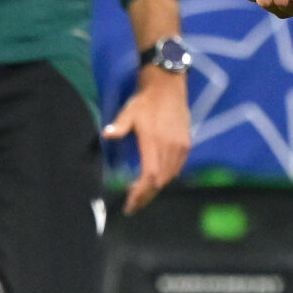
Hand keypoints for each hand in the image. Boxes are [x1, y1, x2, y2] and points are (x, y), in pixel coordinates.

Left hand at [104, 67, 191, 213]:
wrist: (168, 87)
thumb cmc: (146, 100)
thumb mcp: (129, 111)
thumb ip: (119, 126)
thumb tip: (106, 135)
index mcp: (154, 141)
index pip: (149, 175)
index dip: (140, 193)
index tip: (130, 203)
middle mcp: (170, 147)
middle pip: (159, 182)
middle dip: (145, 197)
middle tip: (132, 206)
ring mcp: (180, 147)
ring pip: (169, 177)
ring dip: (155, 189)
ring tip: (142, 196)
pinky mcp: (186, 145)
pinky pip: (176, 169)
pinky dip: (166, 178)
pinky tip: (156, 181)